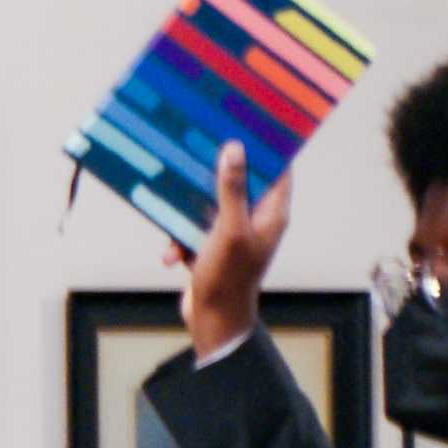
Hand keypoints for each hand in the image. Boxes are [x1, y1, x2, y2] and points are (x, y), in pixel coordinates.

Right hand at [170, 140, 290, 360]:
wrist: (213, 324)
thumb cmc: (229, 278)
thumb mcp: (229, 229)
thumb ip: (233, 190)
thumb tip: (235, 149)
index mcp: (271, 215)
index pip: (278, 171)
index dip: (267, 148)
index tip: (248, 124)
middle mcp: (255, 221)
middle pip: (240, 182)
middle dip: (218, 168)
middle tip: (199, 145)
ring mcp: (233, 234)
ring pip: (210, 204)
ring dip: (188, 208)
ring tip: (170, 201)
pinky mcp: (211, 248)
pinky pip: (193, 230)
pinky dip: (179, 240)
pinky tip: (170, 255)